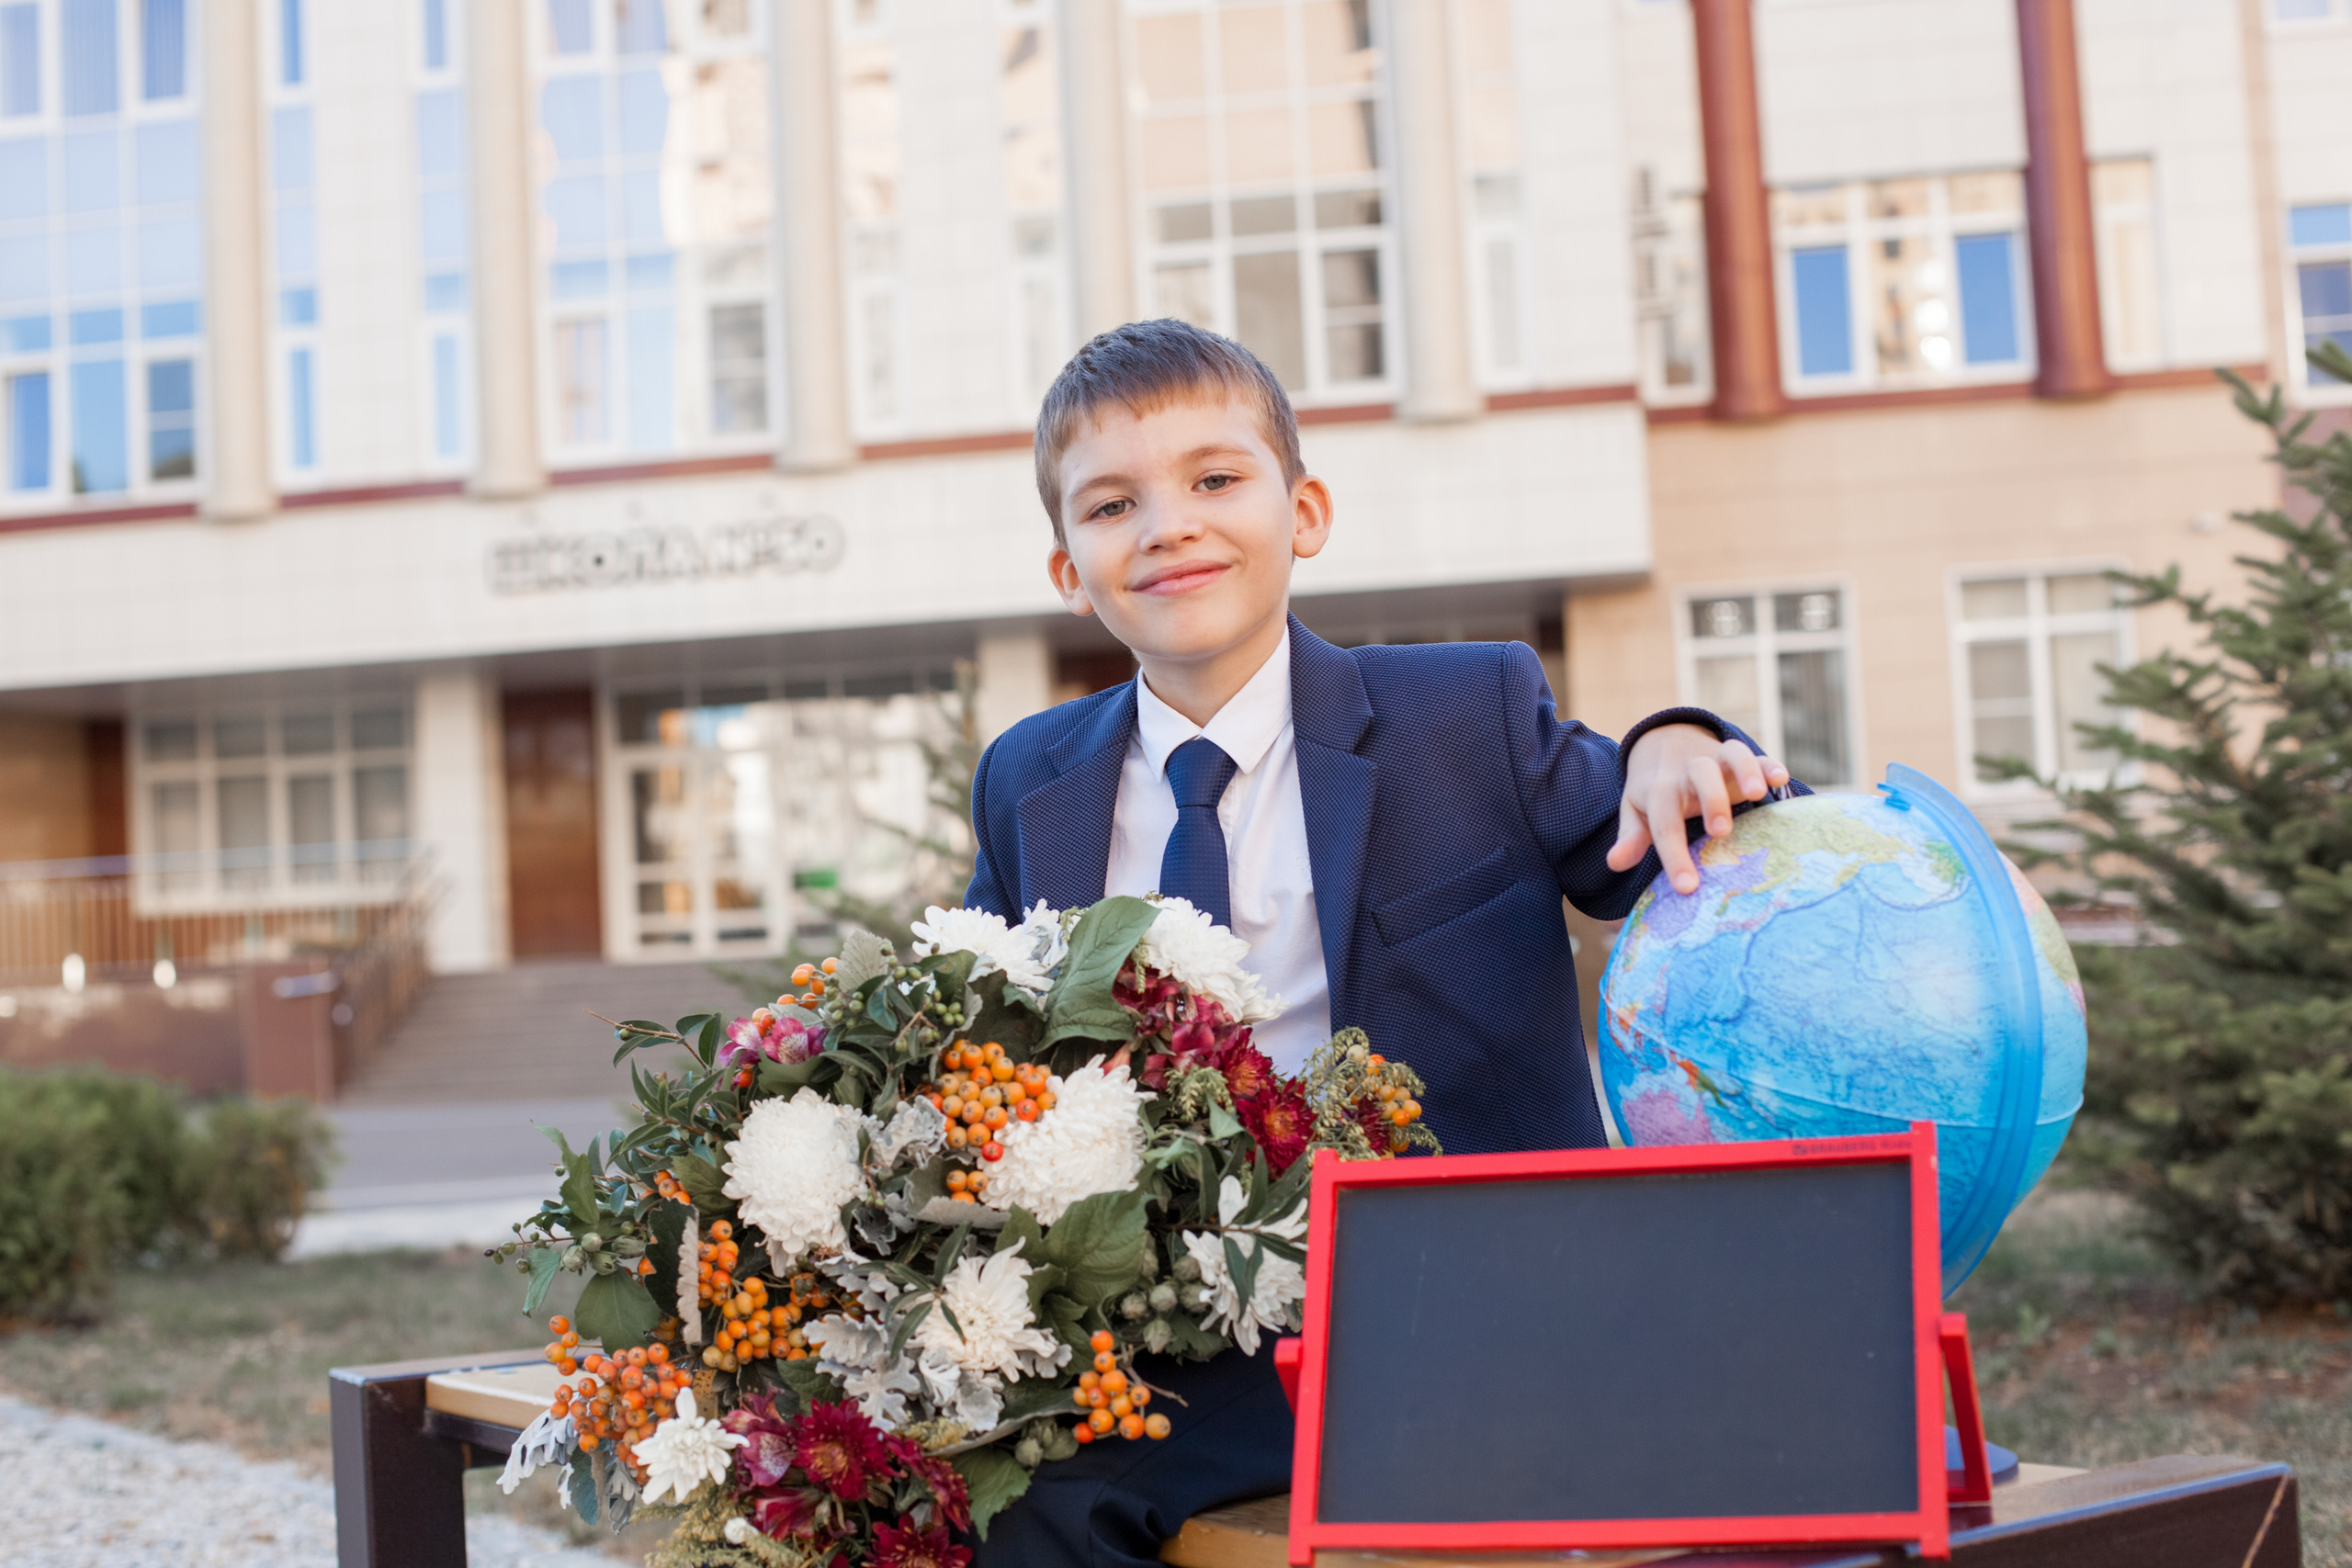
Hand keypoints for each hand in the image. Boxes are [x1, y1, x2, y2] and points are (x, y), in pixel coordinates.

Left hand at [1607, 725, 1790, 895]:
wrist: (1663, 742)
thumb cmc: (1653, 791)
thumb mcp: (1635, 811)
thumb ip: (1630, 838)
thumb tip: (1614, 863)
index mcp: (1660, 791)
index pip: (1664, 824)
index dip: (1674, 855)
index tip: (1688, 887)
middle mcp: (1688, 773)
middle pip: (1699, 777)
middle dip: (1711, 801)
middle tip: (1720, 831)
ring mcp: (1715, 761)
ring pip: (1730, 755)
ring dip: (1744, 770)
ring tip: (1757, 794)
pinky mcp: (1738, 758)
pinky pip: (1755, 754)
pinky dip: (1768, 764)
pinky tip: (1780, 778)